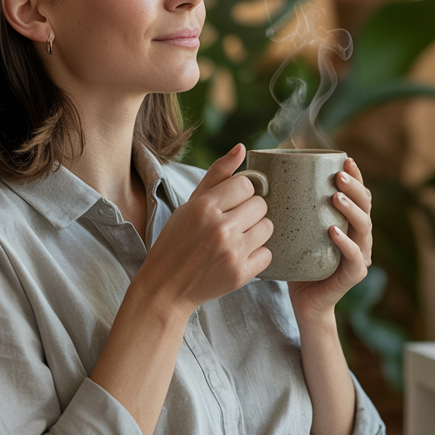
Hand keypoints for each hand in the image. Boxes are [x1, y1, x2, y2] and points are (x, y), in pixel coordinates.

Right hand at [134, 144, 272, 313]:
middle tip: (233, 222)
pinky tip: (239, 256)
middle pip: (261, 205)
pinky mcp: (241, 274)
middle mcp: (220, 228)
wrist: (165, 287)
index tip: (230, 204)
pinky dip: (257, 255)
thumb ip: (217, 174)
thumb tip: (242, 148)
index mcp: (204, 207)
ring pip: (268, 227)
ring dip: (256, 231)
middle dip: (250, 211)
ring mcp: (232, 252)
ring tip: (237, 238)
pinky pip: (268, 254)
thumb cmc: (176, 241)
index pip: (246, 184)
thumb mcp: (190, 204)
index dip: (240, 193)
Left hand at [289, 157, 372, 323]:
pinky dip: (346, 243)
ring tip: (336, 197)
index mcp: (349, 223)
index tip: (345, 159)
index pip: (359, 194)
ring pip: (364, 227)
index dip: (356, 176)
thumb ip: (294, 208)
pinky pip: (354, 257)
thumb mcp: (296, 231)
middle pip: (366, 206)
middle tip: (338, 175)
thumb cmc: (299, 263)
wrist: (304, 303)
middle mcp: (359, 237)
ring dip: (351, 209)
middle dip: (355, 188)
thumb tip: (272, 174)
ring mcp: (359, 256)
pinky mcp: (353, 275)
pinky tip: (333, 232)